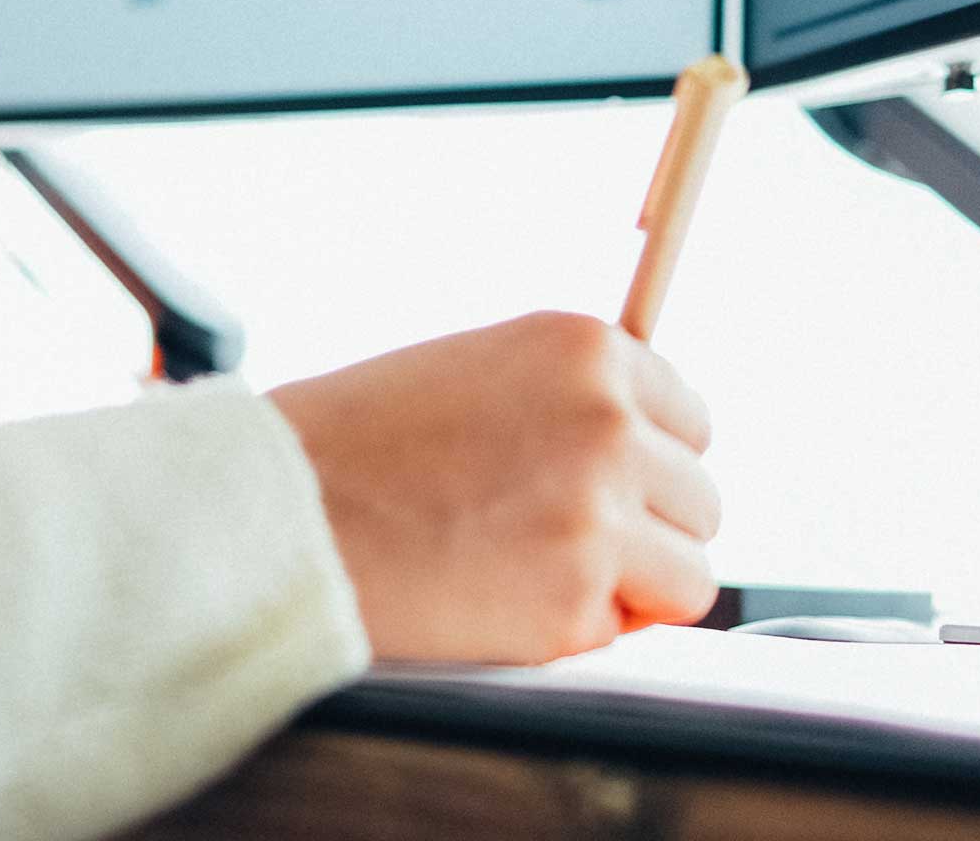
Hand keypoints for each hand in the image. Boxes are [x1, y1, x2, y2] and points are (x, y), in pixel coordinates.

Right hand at [268, 311, 720, 663]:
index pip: (689, 417)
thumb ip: (569, 400)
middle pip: (700, 498)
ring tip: (539, 574)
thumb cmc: (355, 442)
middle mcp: (608, 421)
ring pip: (690, 573)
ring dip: (632, 587)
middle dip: (645, 528)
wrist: (280, 510)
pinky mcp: (575, 601)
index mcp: (584, 347)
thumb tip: (647, 453)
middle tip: (561, 538)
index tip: (604, 485)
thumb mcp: (478, 369)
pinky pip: (625, 632)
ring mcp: (599, 512)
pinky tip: (504, 601)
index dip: (646, 462)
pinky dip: (579, 632)